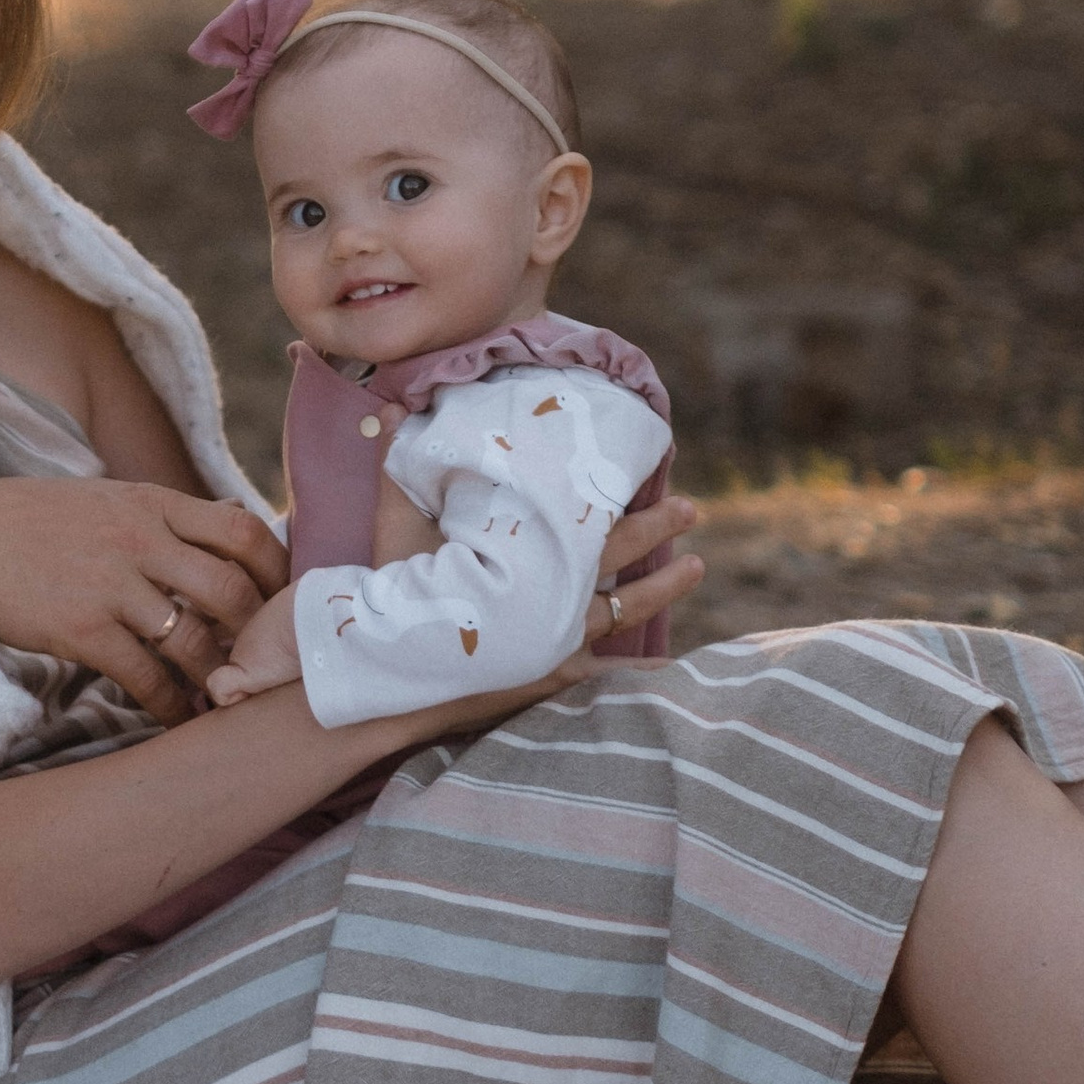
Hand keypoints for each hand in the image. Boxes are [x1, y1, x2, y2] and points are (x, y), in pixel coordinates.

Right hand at [0, 479, 287, 723]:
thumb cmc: (28, 521)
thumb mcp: (105, 498)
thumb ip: (161, 515)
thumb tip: (223, 522)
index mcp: (152, 503)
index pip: (244, 531)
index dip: (276, 572)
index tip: (281, 601)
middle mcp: (141, 541)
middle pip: (231, 590)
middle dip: (256, 635)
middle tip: (263, 660)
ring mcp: (113, 587)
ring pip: (194, 641)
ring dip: (219, 677)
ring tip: (228, 698)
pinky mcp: (84, 631)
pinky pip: (147, 677)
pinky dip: (172, 705)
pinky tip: (180, 719)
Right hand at [387, 496, 706, 750]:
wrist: (396, 672)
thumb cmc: (397, 595)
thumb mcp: (394, 525)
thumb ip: (399, 467)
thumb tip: (389, 406)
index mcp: (529, 550)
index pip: (586, 511)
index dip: (617, 489)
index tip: (647, 467)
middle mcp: (556, 592)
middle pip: (618, 552)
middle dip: (658, 527)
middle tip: (690, 508)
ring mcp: (559, 638)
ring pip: (625, 607)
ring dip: (663, 586)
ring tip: (695, 568)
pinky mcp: (551, 676)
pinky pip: (607, 673)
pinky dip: (639, 672)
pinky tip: (667, 669)